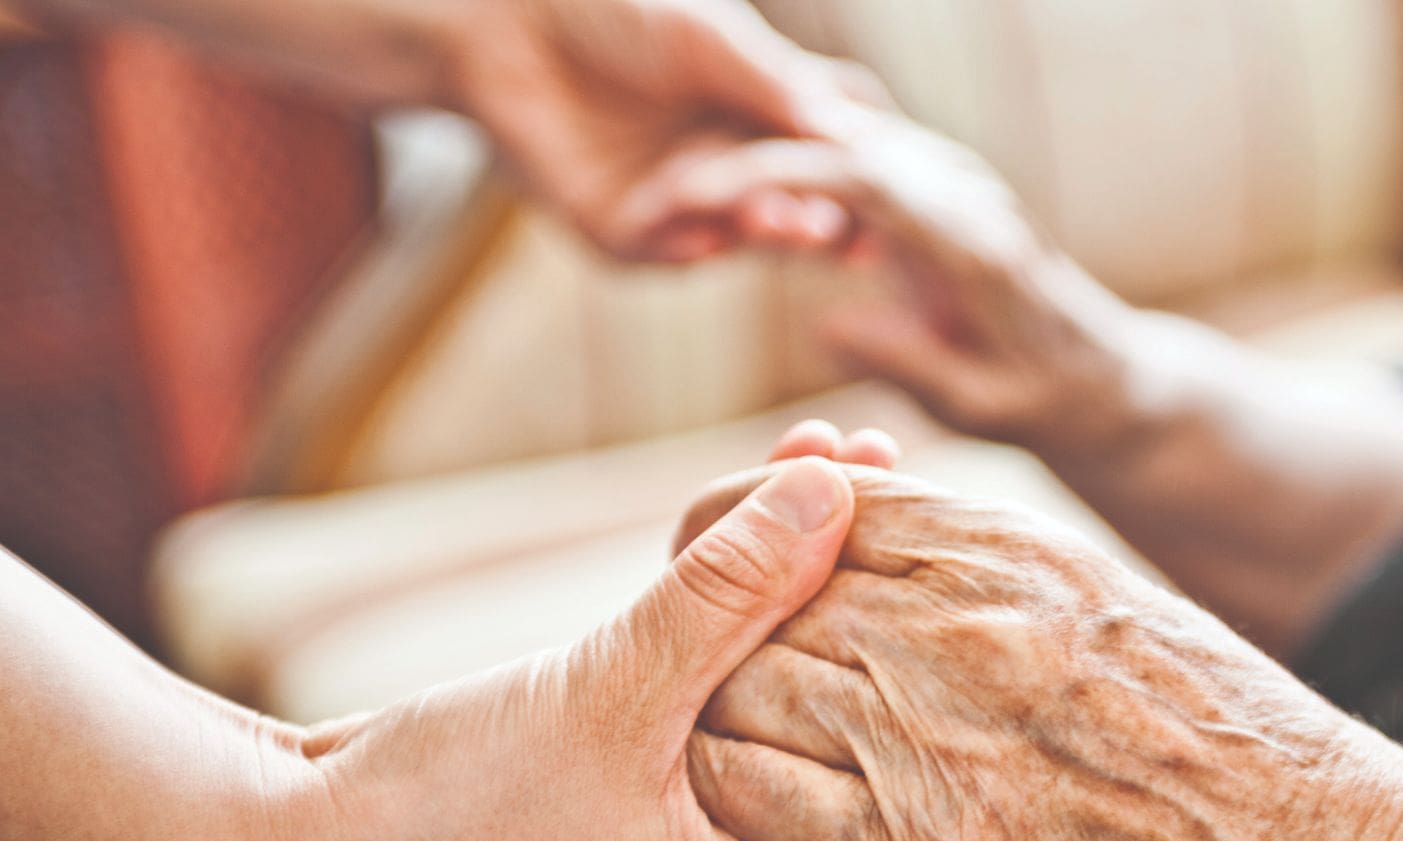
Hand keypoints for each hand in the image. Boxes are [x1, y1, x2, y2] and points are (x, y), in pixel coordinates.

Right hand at [267, 450, 861, 840]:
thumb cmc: (456, 806)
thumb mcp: (616, 687)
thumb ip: (732, 591)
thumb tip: (839, 486)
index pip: (856, 728)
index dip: (874, 599)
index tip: (905, 485)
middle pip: (814, 694)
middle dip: (832, 566)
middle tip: (872, 444)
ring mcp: (683, 828)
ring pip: (751, 672)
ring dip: (772, 563)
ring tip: (825, 443)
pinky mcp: (627, 783)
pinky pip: (693, 675)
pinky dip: (711, 597)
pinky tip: (750, 506)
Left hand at [443, 0, 884, 259]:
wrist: (504, 21)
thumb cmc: (615, 8)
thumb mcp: (712, 37)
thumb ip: (780, 86)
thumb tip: (859, 135)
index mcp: (760, 113)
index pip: (830, 156)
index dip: (862, 176)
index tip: (898, 191)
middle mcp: (728, 164)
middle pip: (793, 208)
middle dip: (821, 219)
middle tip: (845, 231)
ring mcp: (677, 204)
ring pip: (736, 237)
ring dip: (763, 234)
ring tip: (786, 223)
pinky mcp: (621, 233)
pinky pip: (663, 254)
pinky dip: (683, 243)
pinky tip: (701, 232)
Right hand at [618, 112, 1151, 455]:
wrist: (1100, 375)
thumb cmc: (1040, 401)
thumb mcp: (979, 405)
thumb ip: (909, 360)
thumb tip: (826, 324)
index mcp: (973, 241)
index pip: (864, 176)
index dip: (777, 175)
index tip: (702, 194)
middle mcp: (967, 193)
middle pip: (842, 141)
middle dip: (750, 157)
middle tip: (667, 191)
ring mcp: (956, 182)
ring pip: (846, 139)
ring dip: (766, 159)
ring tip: (686, 194)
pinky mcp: (939, 189)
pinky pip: (858, 161)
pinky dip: (797, 173)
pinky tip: (741, 200)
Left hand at [680, 466, 1402, 840]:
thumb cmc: (1239, 751)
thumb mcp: (1125, 613)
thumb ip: (1002, 577)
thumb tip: (901, 551)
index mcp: (1020, 552)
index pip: (832, 504)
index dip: (764, 528)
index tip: (744, 560)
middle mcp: (960, 627)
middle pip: (769, 593)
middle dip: (730, 622)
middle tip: (721, 659)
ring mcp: (929, 739)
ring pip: (744, 689)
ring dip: (730, 710)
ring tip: (748, 735)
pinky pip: (756, 799)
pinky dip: (739, 796)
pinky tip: (768, 810)